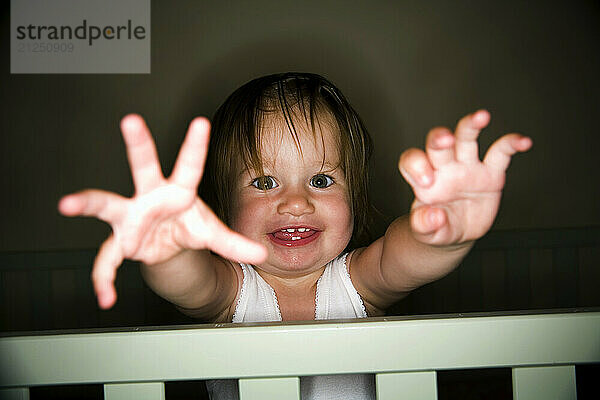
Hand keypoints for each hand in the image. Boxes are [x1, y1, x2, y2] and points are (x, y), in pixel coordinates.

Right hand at [59, 115, 266, 308]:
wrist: (168, 243)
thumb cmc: (188, 225)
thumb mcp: (211, 233)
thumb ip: (234, 243)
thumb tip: (263, 253)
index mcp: (178, 190)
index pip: (189, 165)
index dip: (195, 145)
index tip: (200, 122)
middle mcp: (150, 196)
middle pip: (143, 166)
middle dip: (138, 144)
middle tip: (131, 119)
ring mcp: (131, 216)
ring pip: (106, 204)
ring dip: (86, 203)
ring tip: (66, 204)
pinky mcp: (120, 240)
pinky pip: (106, 259)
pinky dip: (105, 279)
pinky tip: (106, 298)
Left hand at [398, 110, 531, 245]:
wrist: (455, 230)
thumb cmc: (436, 226)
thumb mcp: (426, 232)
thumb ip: (424, 225)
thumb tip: (434, 215)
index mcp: (423, 179)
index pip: (412, 160)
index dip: (417, 166)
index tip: (426, 182)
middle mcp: (443, 167)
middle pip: (438, 143)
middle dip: (440, 138)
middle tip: (445, 139)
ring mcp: (467, 167)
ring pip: (467, 138)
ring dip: (472, 125)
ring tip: (481, 116)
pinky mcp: (491, 173)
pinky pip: (501, 153)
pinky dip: (512, 144)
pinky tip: (523, 142)